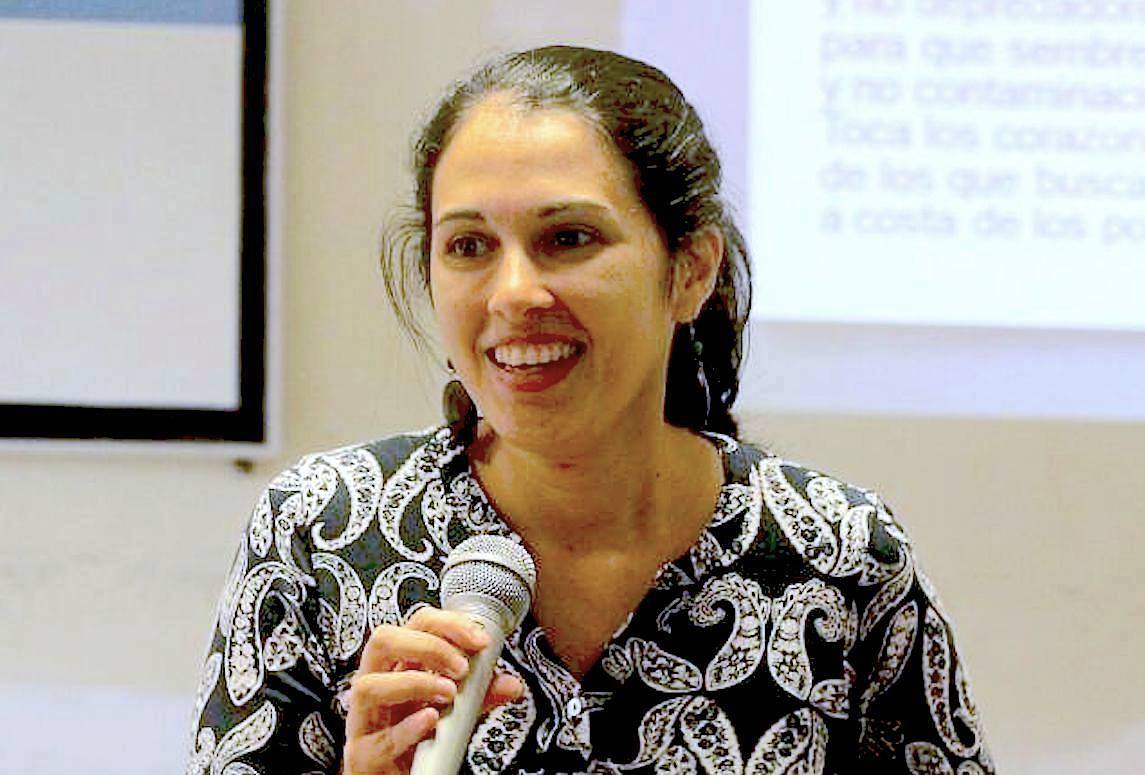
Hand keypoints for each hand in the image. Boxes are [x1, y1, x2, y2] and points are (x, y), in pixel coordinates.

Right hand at [342, 607, 524, 774]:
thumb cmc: (420, 738)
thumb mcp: (454, 709)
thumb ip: (480, 695)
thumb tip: (510, 684)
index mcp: (398, 665)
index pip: (416, 624)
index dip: (449, 624)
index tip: (479, 640)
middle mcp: (378, 685)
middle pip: (383, 641)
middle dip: (427, 646)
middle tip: (461, 667)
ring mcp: (366, 719)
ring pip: (369, 686)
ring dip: (414, 684)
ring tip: (448, 694)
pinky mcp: (363, 756)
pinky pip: (380, 740)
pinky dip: (409, 728)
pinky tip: (431, 722)